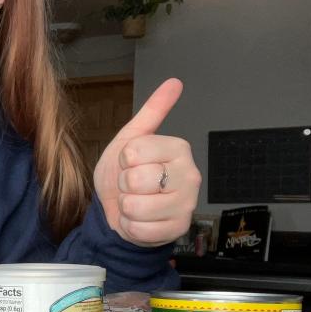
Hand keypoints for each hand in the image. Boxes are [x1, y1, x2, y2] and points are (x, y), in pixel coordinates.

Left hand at [92, 78, 200, 246]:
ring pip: (136, 206)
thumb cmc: (126, 174)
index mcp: (179, 149)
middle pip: (136, 179)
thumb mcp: (131, 139)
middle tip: (133, 186)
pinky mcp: (178, 229)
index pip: (134, 152)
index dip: (123, 160)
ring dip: (126, 207)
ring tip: (136, 202)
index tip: (130, 163)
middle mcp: (190, 175)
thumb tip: (174, 82)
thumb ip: (152, 111)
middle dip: (124, 185)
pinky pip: (139, 229)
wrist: (120, 209)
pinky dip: (131, 227)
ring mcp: (187, 204)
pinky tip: (140, 220)